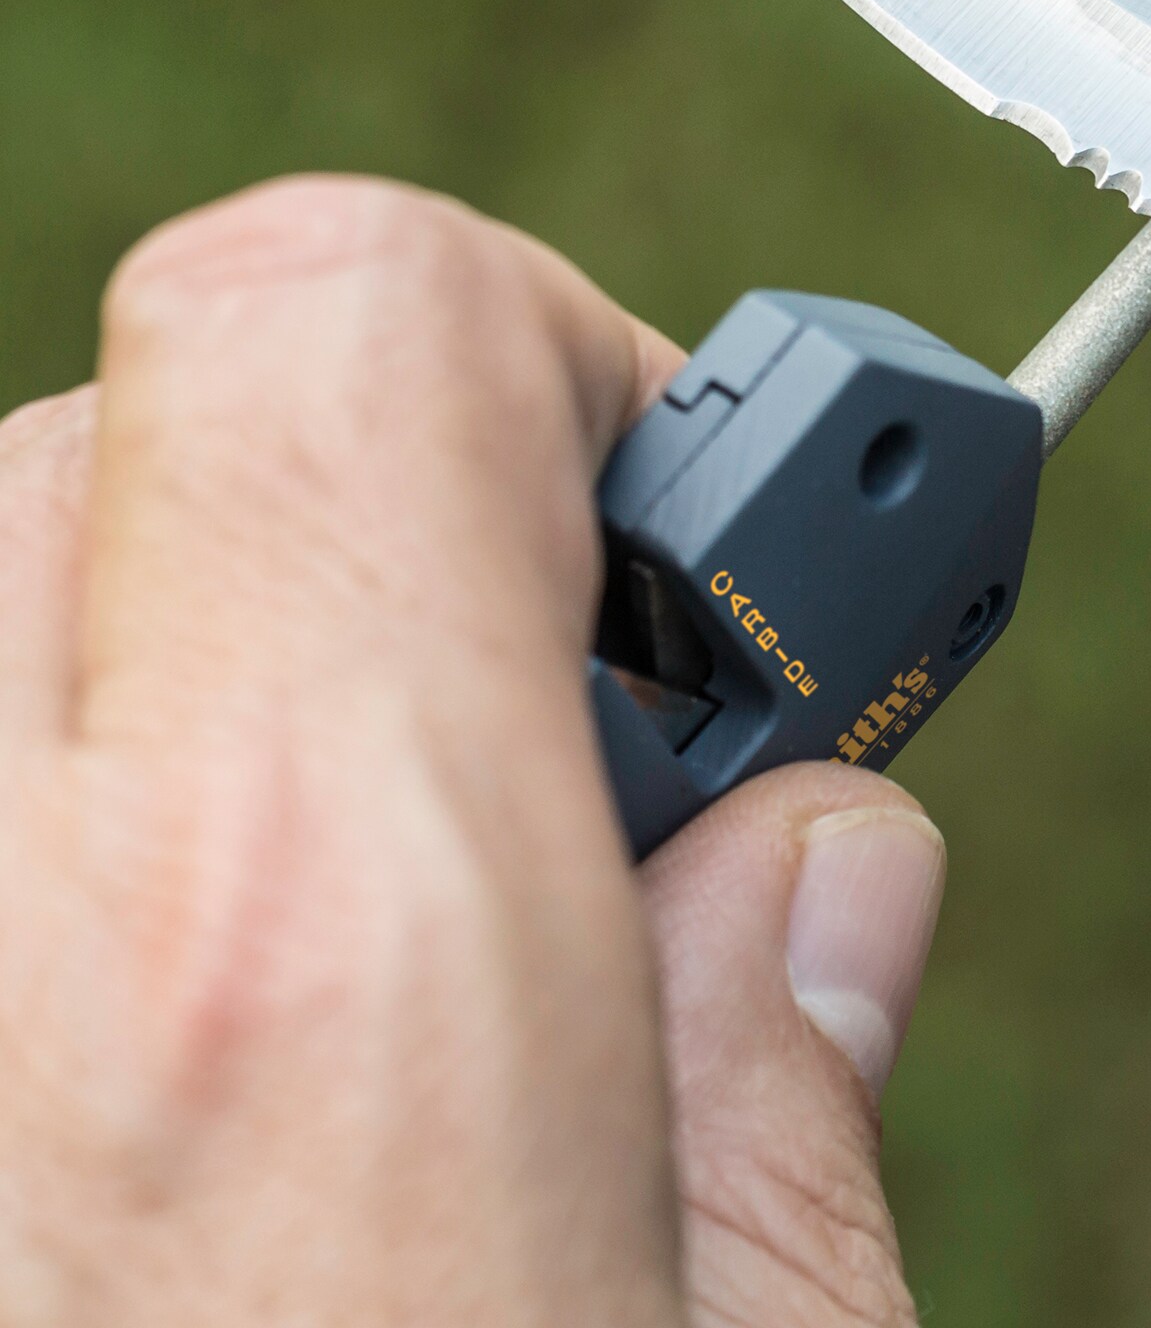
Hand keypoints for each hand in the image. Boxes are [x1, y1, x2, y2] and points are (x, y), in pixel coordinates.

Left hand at [0, 177, 941, 1325]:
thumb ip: (791, 1093)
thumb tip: (814, 852)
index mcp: (321, 949)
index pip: (363, 315)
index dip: (563, 357)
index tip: (678, 536)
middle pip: (172, 420)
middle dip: (400, 520)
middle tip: (539, 763)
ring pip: (25, 582)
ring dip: (214, 675)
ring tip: (346, 942)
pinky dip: (75, 805)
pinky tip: (173, 1045)